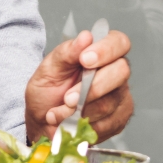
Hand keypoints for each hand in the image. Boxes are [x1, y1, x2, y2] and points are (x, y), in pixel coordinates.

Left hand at [24, 29, 133, 143]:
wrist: (42, 122)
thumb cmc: (47, 91)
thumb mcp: (49, 68)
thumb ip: (67, 52)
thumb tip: (86, 37)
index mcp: (102, 52)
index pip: (119, 42)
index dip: (106, 50)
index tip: (84, 60)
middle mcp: (116, 72)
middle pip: (120, 72)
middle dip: (91, 87)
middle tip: (67, 97)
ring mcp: (120, 97)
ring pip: (109, 103)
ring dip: (79, 110)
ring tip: (59, 111)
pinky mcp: (118, 120)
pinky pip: (106, 124)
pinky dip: (83, 125)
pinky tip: (70, 122)